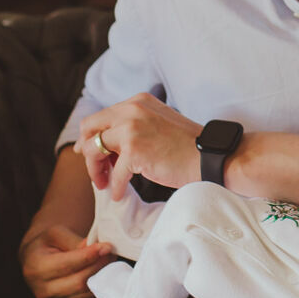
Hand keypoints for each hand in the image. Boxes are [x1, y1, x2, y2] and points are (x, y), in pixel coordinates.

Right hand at [18, 224, 115, 297]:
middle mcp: (42, 288)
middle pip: (79, 281)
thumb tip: (97, 248)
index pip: (67, 264)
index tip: (106, 247)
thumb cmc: (46, 244)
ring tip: (108, 260)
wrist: (35, 259)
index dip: (89, 256)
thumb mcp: (56, 233)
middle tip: (111, 253)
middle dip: (99, 266)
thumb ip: (75, 241)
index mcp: (36, 267)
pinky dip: (96, 284)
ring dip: (101, 276)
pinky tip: (100, 272)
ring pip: (84, 291)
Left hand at [79, 93, 204, 198]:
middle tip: (97, 172)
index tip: (91, 153)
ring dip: (96, 170)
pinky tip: (120, 194)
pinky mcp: (134, 150)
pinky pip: (115, 173)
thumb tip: (106, 146)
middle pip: (90, 129)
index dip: (91, 138)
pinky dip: (115, 187)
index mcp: (137, 102)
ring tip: (106, 184)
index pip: (100, 117)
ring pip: (94, 149)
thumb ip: (132, 127)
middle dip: (88, 153)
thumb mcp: (156, 124)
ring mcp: (131, 128)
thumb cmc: (187, 146)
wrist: (210, 156)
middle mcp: (131, 110)